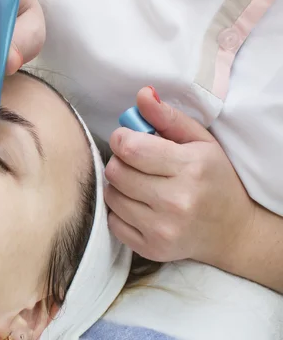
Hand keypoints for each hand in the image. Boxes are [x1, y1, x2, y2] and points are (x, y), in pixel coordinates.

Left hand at [105, 87, 256, 265]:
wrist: (233, 231)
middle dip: (120, 162)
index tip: (129, 139)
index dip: (122, 138)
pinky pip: (112, 221)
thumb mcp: (201, 142)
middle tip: (136, 163)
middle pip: (115, 171)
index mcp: (190, 168)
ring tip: (139, 184)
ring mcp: (162, 229)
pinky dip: (120, 211)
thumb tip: (141, 94)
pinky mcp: (151, 249)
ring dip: (118, 186)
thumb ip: (168, 117)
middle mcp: (176, 201)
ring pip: (110, 195)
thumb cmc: (215, 179)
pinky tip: (139, 206)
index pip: (129, 148)